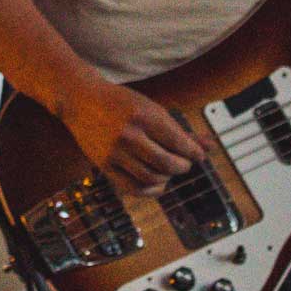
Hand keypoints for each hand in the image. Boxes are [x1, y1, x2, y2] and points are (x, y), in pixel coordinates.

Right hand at [60, 75, 208, 196]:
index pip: (179, 143)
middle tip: (184, 163)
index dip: (194, 153)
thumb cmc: (120, 103)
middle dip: (183, 166)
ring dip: (167, 178)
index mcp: (143, 116)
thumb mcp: (150, 108)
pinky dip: (150, 190)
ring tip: (168, 170)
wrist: (81, 100)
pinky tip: (157, 182)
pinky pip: (133, 188)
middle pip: (168, 164)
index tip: (198, 156)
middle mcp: (128, 135)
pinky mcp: (103, 165)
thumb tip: (209, 146)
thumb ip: (180, 130)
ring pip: (152, 178)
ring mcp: (114, 152)